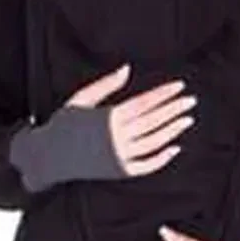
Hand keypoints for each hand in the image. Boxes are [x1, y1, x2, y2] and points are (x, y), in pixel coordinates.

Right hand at [65, 64, 197, 177]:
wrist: (48, 156)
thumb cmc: (64, 124)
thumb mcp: (80, 99)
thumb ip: (105, 85)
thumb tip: (127, 69)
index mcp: (107, 117)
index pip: (143, 103)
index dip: (163, 94)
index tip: (179, 86)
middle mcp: (115, 137)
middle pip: (152, 121)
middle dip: (173, 109)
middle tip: (190, 100)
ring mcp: (118, 156)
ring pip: (153, 143)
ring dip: (172, 131)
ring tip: (187, 119)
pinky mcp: (118, 171)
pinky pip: (146, 166)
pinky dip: (162, 158)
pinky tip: (175, 148)